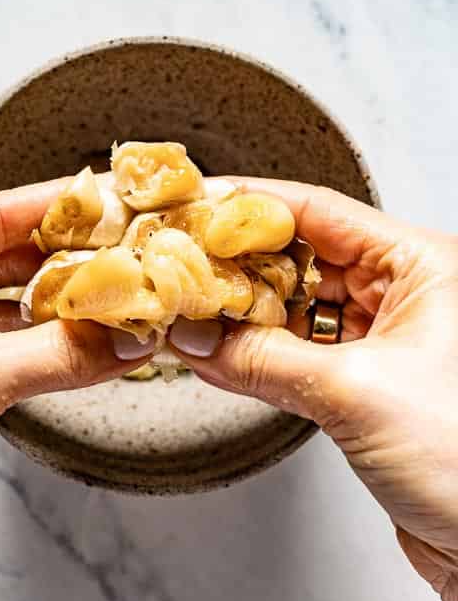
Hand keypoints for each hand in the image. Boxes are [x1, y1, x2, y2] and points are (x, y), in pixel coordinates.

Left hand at [0, 186, 145, 600]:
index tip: (108, 197)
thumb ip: (52, 354)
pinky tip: (90, 341)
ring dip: (62, 303)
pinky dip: (46, 344)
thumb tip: (122, 334)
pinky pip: (2, 344)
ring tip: (123, 293)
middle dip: (67, 256)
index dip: (52, 206)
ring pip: (4, 302)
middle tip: (133, 247)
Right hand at [166, 179, 457, 600]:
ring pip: (298, 307)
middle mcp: (409, 295)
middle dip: (237, 263)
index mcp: (423, 267)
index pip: (318, 212)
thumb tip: (197, 338)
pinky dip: (260, 354)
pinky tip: (219, 353)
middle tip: (177, 263)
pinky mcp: (372, 388)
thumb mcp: (355, 395)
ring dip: (244, 313)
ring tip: (189, 311)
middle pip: (302, 256)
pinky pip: (302, 353)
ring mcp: (391, 342)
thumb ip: (264, 358)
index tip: (194, 206)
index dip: (250, 205)